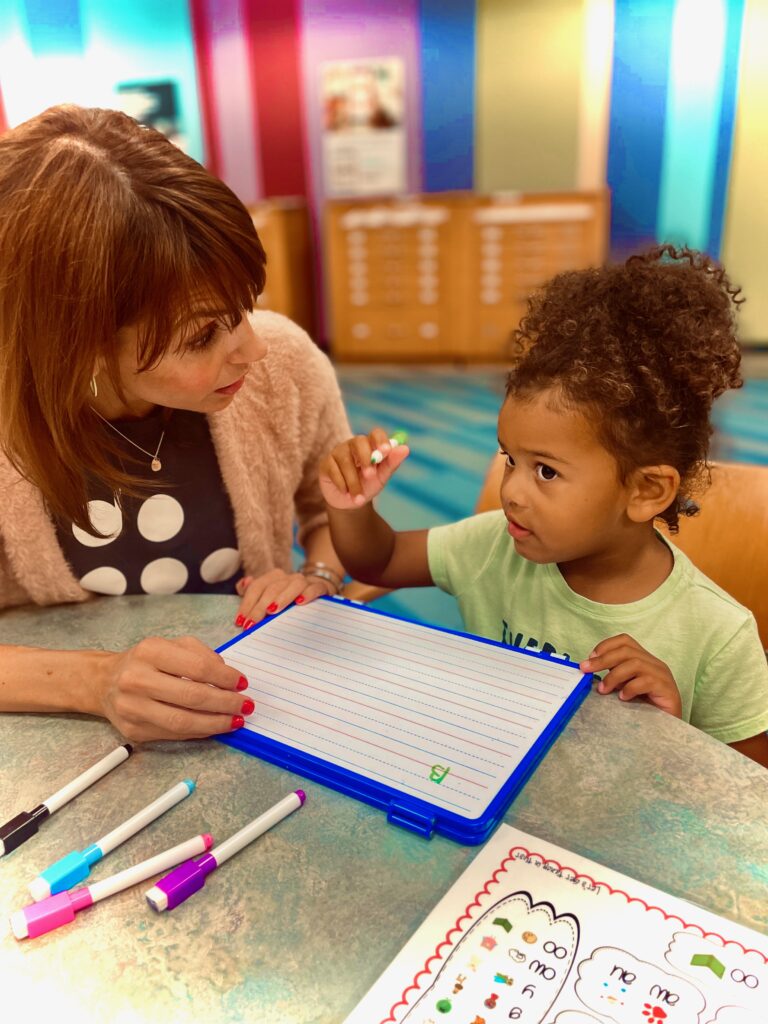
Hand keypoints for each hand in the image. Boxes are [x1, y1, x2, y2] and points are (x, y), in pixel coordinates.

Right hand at [98, 636, 252, 741]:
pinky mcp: (133, 730)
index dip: (225, 678)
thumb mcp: (172, 645)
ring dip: (215, 723)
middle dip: (225, 703)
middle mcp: (136, 679)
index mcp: (150, 651)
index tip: (243, 683)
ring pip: (183, 722)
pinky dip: (198, 731)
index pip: (197, 667)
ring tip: (234, 720)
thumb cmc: (146, 662)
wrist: (104, 682)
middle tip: (245, 706)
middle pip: (192, 697)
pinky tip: (213, 726)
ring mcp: (132, 708)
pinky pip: (173, 734)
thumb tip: (228, 677)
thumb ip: (201, 655)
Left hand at [233, 568, 334, 628]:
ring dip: (282, 598)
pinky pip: (314, 588)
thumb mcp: (268, 595)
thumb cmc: (288, 598)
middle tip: (252, 624)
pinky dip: (307, 594)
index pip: (257, 587)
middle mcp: (288, 577)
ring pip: (293, 585)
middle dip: (259, 607)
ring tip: (272, 611)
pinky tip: (300, 602)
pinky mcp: (320, 587)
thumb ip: (252, 591)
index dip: (247, 604)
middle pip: (272, 588)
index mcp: (273, 577)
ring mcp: (305, 582)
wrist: (317, 590)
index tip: (240, 622)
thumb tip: (242, 584)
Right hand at [319, 428, 409, 509]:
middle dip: (365, 459)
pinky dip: (342, 484)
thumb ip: (392, 462)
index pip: (376, 433)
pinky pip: (334, 471)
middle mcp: (352, 444)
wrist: (350, 503)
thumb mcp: (382, 476)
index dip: (381, 440)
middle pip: (358, 441)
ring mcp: (337, 452)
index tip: (386, 451)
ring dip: (354, 482)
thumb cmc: (368, 485)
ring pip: (346, 461)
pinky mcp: (325, 464)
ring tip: (359, 497)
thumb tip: (405, 448)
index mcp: (370, 445)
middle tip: (370, 476)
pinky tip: (345, 493)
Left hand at [580, 634, 681, 716]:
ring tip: (603, 689)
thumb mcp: (625, 688)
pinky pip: (647, 681)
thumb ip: (613, 678)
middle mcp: (654, 664)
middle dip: (602, 659)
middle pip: (626, 650)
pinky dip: (630, 688)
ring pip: (635, 663)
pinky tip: (623, 698)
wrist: (668, 729)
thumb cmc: (645, 709)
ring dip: (614, 676)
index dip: (605, 646)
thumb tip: (589, 670)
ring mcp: (662, 675)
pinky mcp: (667, 689)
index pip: (625, 641)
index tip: (589, 658)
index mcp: (644, 660)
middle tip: (586, 669)